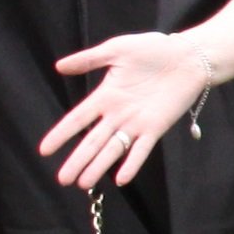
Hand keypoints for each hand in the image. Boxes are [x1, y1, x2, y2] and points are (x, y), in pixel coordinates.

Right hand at [42, 31, 219, 189]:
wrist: (189, 55)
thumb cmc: (154, 49)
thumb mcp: (117, 50)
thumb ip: (89, 59)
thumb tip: (59, 66)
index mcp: (106, 96)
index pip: (77, 119)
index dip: (61, 134)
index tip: (44, 150)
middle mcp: (118, 114)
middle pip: (92, 141)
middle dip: (77, 160)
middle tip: (62, 180)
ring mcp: (136, 123)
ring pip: (113, 149)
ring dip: (98, 166)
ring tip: (83, 184)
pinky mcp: (156, 127)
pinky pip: (142, 149)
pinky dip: (132, 163)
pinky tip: (121, 179)